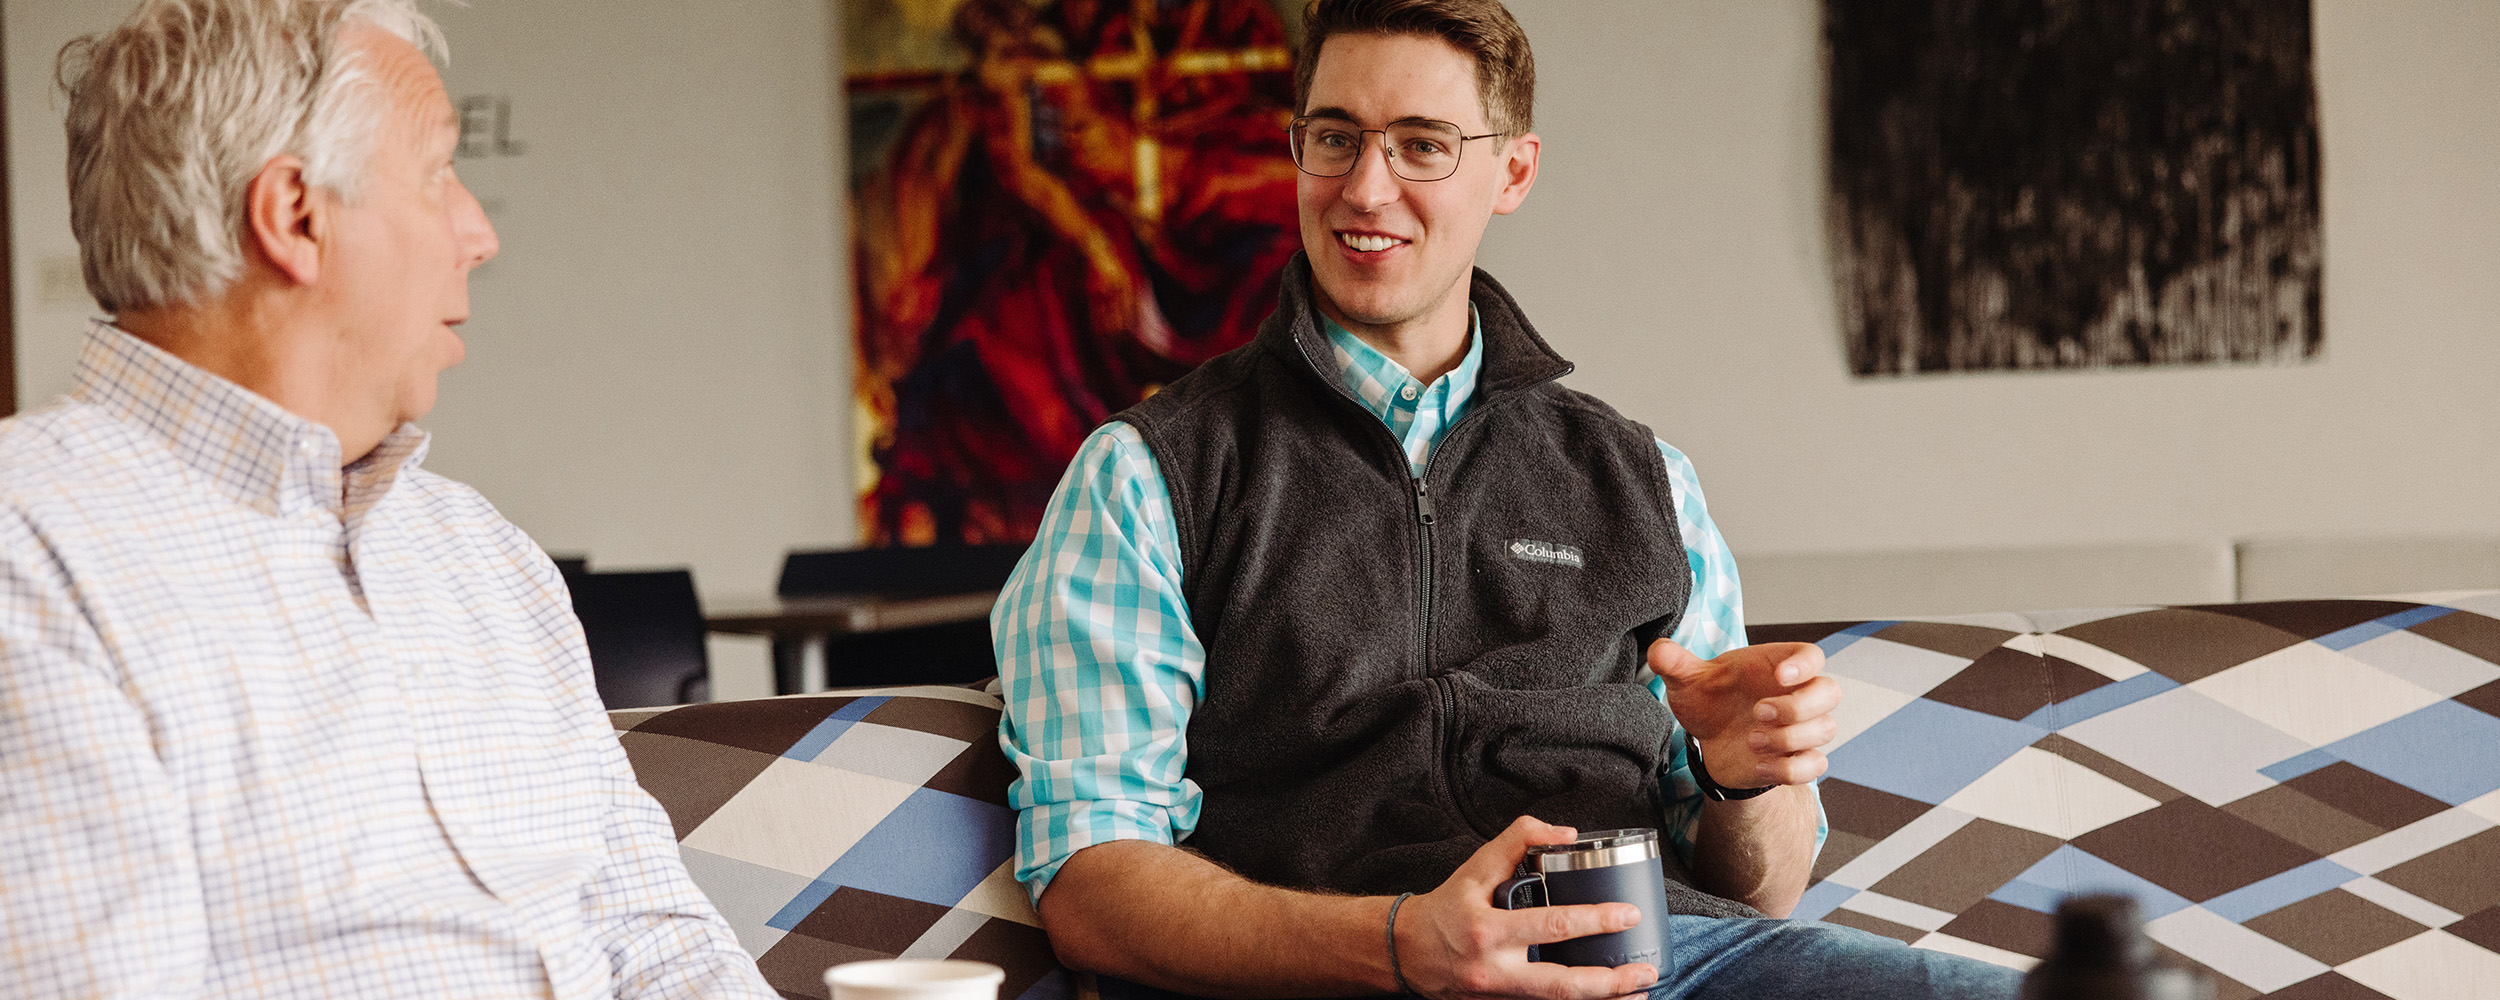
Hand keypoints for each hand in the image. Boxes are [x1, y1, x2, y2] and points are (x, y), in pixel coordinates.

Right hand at [1393, 816, 1659, 999]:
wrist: (1406, 952)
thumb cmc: (1443, 909)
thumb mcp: (1474, 867)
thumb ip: (1517, 840)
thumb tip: (1565, 834)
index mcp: (1489, 931)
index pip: (1551, 926)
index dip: (1594, 921)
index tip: (1627, 915)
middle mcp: (1497, 970)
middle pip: (1563, 986)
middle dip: (1611, 982)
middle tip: (1646, 971)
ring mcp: (1500, 995)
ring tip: (1639, 992)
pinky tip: (1604, 996)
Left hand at [1647, 640, 1838, 790]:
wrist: (1708, 739)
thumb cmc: (1709, 700)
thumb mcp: (1688, 680)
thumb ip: (1675, 664)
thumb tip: (1658, 650)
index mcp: (1777, 666)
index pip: (1812, 656)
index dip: (1805, 664)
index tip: (1782, 675)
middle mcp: (1796, 695)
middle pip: (1830, 692)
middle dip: (1799, 706)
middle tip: (1759, 712)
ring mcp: (1800, 728)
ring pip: (1826, 730)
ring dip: (1790, 738)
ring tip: (1751, 740)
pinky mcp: (1796, 759)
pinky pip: (1814, 766)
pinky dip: (1789, 769)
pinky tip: (1758, 765)